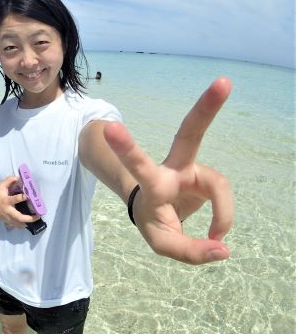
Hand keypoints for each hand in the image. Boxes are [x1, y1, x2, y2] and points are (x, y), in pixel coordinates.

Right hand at [0, 176, 39, 228]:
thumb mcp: (0, 186)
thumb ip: (9, 181)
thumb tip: (18, 177)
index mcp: (6, 201)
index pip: (15, 200)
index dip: (22, 197)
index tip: (29, 195)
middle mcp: (8, 211)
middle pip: (19, 217)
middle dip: (29, 218)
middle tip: (38, 216)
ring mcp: (8, 218)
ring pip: (19, 224)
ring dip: (28, 223)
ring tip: (37, 219)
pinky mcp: (9, 222)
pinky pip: (17, 226)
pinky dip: (23, 225)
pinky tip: (30, 223)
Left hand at [103, 77, 232, 264]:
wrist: (159, 212)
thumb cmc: (154, 220)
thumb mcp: (162, 242)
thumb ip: (188, 250)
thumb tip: (223, 249)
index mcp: (152, 183)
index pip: (138, 164)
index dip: (126, 147)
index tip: (110, 127)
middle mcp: (174, 168)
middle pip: (190, 134)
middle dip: (206, 109)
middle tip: (223, 82)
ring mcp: (193, 170)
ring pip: (219, 184)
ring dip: (222, 214)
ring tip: (214, 236)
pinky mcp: (208, 177)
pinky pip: (224, 199)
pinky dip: (221, 220)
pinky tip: (214, 234)